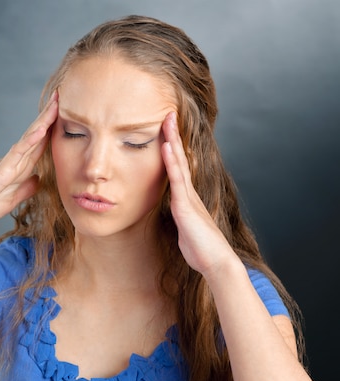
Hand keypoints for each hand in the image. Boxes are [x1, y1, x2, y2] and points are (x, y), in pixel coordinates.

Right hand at [0, 91, 57, 225]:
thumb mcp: (12, 199)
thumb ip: (26, 189)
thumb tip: (38, 179)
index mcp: (20, 168)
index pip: (40, 144)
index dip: (53, 129)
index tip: (66, 114)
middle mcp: (15, 160)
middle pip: (37, 134)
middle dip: (50, 115)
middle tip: (61, 95)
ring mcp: (9, 163)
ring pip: (30, 137)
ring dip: (43, 120)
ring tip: (55, 102)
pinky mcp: (2, 170)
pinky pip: (18, 152)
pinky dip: (30, 140)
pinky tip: (41, 129)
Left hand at [160, 112, 239, 278]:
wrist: (216, 263)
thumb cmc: (201, 250)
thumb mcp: (185, 231)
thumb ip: (180, 220)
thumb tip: (177, 217)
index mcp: (187, 199)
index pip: (178, 168)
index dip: (173, 149)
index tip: (167, 130)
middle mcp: (189, 194)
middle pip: (180, 158)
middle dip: (174, 136)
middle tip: (168, 114)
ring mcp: (188, 198)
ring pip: (179, 163)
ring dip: (173, 141)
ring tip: (167, 120)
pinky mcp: (186, 206)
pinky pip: (177, 179)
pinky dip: (172, 162)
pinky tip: (168, 147)